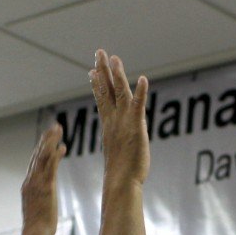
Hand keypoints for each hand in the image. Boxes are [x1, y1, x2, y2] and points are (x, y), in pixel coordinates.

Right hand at [21, 123, 63, 234]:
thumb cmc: (39, 226)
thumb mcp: (38, 206)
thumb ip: (40, 196)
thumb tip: (44, 193)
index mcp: (28, 185)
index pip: (34, 161)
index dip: (41, 147)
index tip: (48, 137)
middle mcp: (31, 181)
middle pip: (37, 154)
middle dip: (46, 139)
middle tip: (55, 126)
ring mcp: (37, 184)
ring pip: (43, 157)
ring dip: (51, 141)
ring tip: (59, 129)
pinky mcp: (46, 188)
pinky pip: (50, 168)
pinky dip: (55, 155)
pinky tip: (62, 147)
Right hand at [90, 50, 149, 188]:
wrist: (122, 181)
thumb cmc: (121, 172)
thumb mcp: (117, 150)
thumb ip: (117, 142)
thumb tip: (116, 143)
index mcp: (108, 124)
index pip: (101, 99)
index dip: (97, 83)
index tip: (92, 70)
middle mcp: (114, 119)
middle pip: (106, 90)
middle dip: (102, 70)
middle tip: (99, 53)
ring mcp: (124, 121)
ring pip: (120, 92)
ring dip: (117, 74)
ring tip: (114, 58)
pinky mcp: (136, 126)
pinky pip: (138, 105)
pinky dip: (141, 92)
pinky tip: (143, 79)